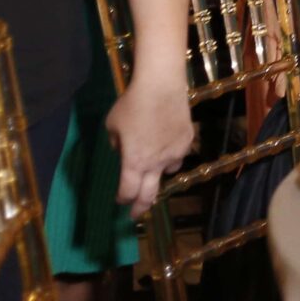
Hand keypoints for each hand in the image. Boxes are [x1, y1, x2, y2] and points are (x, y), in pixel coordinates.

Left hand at [108, 76, 195, 216]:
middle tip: (137, 214)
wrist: (161, 86)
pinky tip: (167, 139)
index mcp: (134, 163)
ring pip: (167, 172)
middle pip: (149, 196)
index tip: (120, 200)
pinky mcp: (187, 141)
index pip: (128, 192)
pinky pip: (178, 154)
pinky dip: (171, 153)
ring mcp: (174, 153)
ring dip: (158, 173)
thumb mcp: (112, 125)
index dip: (123, 199)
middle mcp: (155, 164)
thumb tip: (123, 149)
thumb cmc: (132, 104)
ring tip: (155, 164)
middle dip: (141, 207)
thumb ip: (116, 144)